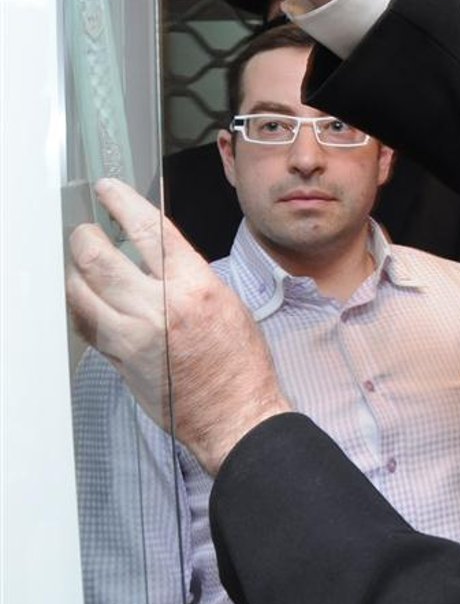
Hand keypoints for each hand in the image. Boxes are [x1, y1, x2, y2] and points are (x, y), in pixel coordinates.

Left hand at [67, 178, 290, 474]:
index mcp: (195, 286)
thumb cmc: (241, 363)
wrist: (237, 412)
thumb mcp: (227, 302)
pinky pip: (85, 326)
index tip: (109, 191)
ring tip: (79, 265)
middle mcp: (161, 308)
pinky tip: (83, 300)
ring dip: (75, 272)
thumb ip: (187, 277)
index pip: (150, 230)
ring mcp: (135, 337)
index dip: (123, 203)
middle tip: (84, 232)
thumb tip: (155, 256)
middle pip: (100, 259)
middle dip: (85, 238)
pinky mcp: (121, 361)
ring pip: (81, 292)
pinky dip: (78, 307)